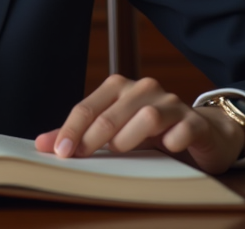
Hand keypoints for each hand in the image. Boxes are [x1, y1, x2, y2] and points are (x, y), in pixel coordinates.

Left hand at [34, 75, 244, 173]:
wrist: (202, 131)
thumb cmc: (151, 132)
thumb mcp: (114, 132)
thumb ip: (79, 136)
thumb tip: (42, 145)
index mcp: (120, 88)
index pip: (88, 107)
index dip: (71, 130)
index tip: (60, 153)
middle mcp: (144, 89)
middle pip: (112, 113)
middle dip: (93, 137)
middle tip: (82, 157)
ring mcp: (172, 103)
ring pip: (146, 116)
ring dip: (129, 137)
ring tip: (122, 151)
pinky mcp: (196, 122)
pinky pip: (182, 128)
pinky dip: (172, 140)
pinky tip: (167, 149)